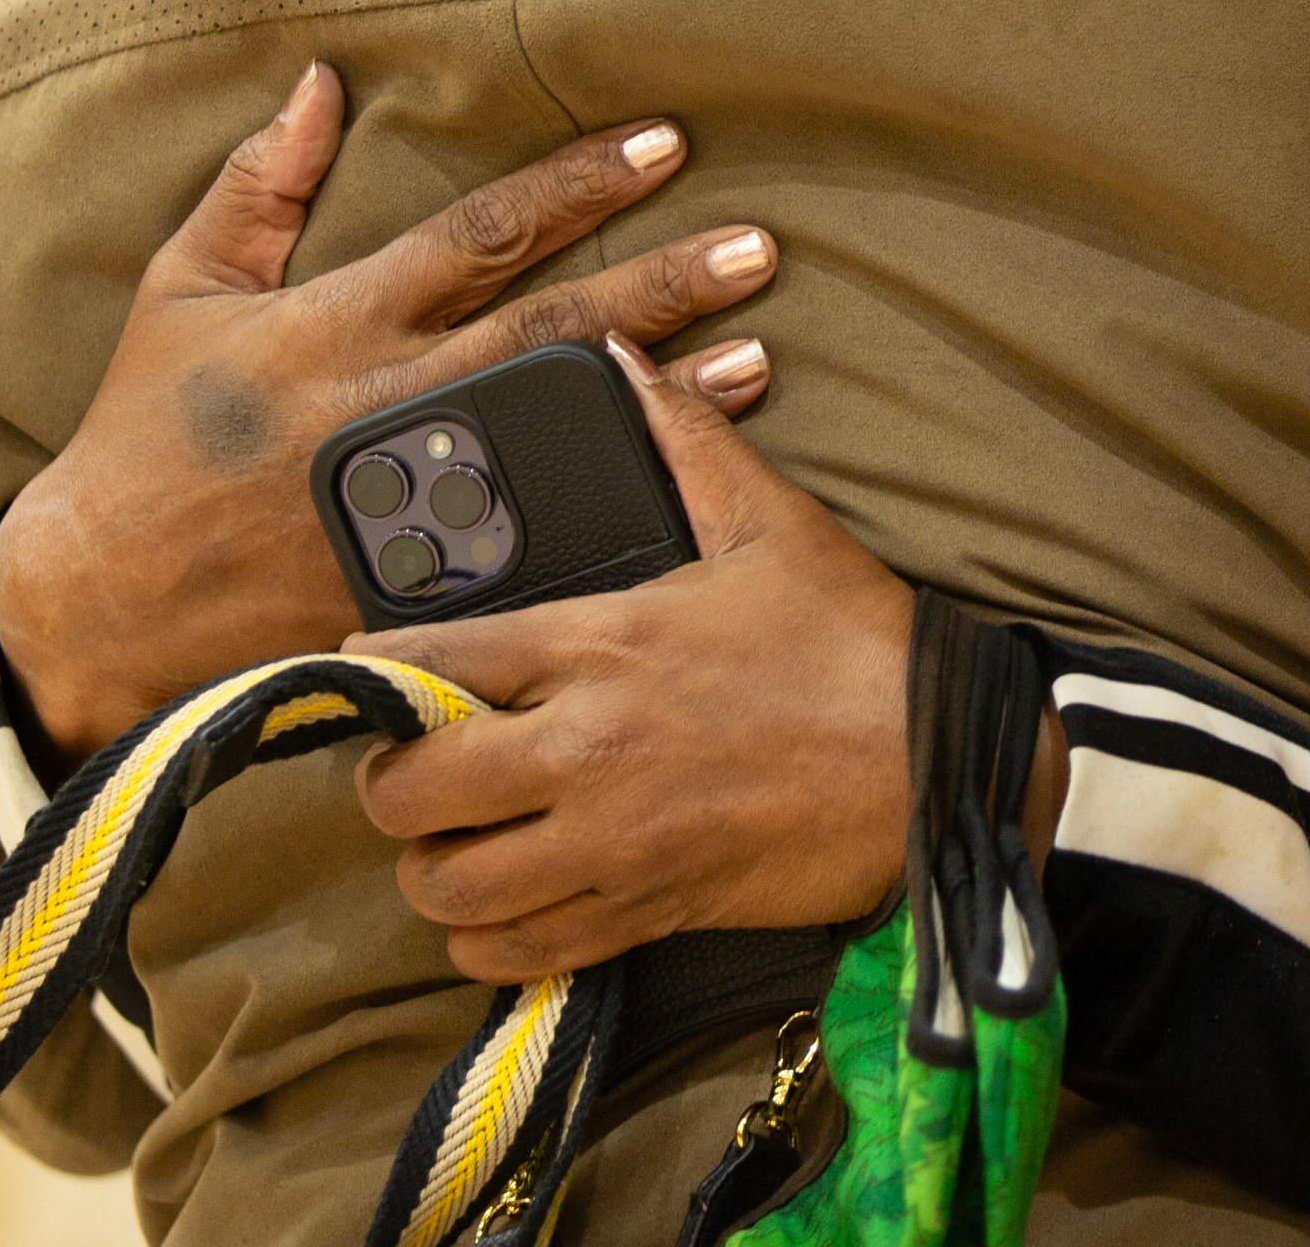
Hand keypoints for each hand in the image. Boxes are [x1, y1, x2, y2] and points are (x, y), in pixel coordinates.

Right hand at [0, 66, 781, 755]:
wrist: (94, 601)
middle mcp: (384, 406)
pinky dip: (614, 516)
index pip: (479, 232)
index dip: (576, 183)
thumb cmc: (144, 437)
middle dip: (659, 284)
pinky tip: (691, 495)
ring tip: (761, 361)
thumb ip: (257, 188)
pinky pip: (536, 546)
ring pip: (565, 436)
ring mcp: (409, 503)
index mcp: (335, 323)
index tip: (663, 143)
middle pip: (549, 330)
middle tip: (757, 248)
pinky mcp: (417, 587)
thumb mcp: (182, 293)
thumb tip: (320, 83)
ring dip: (669, 399)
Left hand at [352, 339, 1068, 982]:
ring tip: (454, 834)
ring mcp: (608, 842)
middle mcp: (583, 749)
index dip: (377, 665)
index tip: (373, 666)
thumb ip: (682, 436)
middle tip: (412, 758)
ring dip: (431, 865)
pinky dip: (489, 938)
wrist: (936, 764)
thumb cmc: (854, 642)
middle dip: (390, 777)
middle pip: (411, 789)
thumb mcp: (769, 522)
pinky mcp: (643, 911)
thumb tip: (622, 355)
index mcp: (601, 643)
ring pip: (446, 886)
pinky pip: (516, 953)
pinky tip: (504, 902)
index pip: (429, 659)